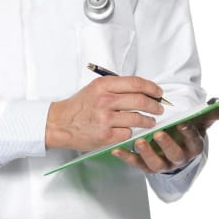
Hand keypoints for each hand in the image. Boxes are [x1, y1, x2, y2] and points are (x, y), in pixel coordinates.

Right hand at [46, 75, 167, 151]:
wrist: (59, 123)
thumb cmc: (78, 106)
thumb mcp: (95, 88)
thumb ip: (116, 87)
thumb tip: (141, 90)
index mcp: (104, 86)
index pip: (136, 84)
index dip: (152, 88)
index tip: (158, 93)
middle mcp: (105, 100)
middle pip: (141, 101)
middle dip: (155, 105)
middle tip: (159, 108)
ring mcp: (106, 119)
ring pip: (138, 119)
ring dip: (148, 121)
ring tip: (150, 121)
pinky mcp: (105, 135)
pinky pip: (128, 133)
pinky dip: (130, 132)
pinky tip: (128, 130)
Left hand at [111, 99, 218, 172]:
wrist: (175, 145)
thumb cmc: (188, 131)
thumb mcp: (202, 121)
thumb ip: (218, 113)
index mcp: (193, 147)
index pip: (194, 142)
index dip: (189, 133)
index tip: (183, 123)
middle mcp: (178, 158)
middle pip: (174, 154)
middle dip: (167, 144)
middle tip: (159, 133)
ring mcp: (162, 164)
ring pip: (155, 163)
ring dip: (147, 153)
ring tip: (139, 141)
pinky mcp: (147, 166)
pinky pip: (136, 164)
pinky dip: (127, 157)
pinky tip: (117, 148)